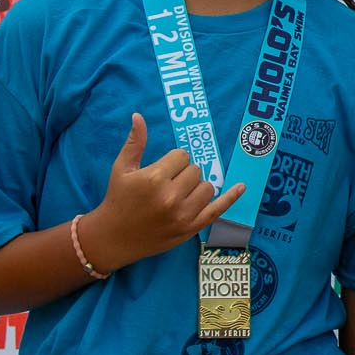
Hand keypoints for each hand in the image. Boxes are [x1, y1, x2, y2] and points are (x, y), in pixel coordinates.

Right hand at [80, 113, 245, 270]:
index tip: (162, 170)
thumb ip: (135, 142)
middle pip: (195, 170)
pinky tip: (242, 187)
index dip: (173, 161)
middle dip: (183, 173)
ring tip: (178, 194)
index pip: (182, 156)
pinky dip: (231, 198)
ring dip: (196, 186)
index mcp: (154, 178)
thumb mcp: (122, 169)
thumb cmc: (117, 199)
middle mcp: (170, 197)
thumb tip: (139, 115)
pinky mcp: (189, 229)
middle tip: (167, 184)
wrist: (112, 238)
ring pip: (207, 186)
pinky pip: (217, 210)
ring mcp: (182, 215)